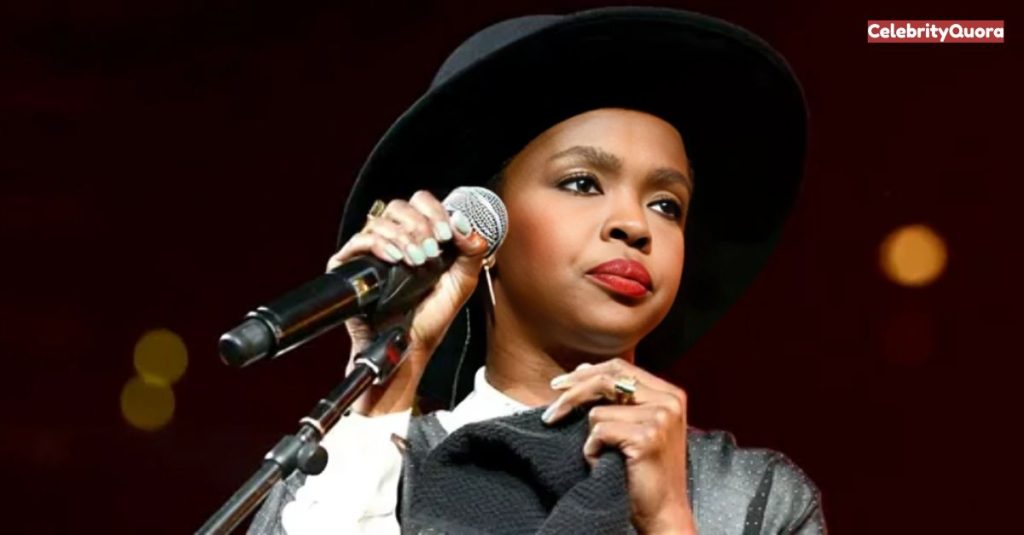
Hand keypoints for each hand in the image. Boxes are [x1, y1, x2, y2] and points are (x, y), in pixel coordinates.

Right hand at [327, 190, 489, 414]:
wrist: (409, 348)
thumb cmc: (431, 318)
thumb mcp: (462, 283)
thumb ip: (472, 253)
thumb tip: (467, 227)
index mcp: (419, 237)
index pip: (421, 203)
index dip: (435, 211)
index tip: (447, 233)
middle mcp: (394, 240)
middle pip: (399, 207)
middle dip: (420, 225)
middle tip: (432, 249)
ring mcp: (371, 252)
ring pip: (380, 221)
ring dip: (404, 237)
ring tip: (417, 260)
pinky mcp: (350, 266)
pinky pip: (358, 241)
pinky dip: (379, 244)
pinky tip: (396, 257)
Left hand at [542, 359, 696, 534]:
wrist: (663, 512)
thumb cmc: (645, 472)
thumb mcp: (640, 425)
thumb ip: (620, 398)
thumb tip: (582, 370)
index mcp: (669, 393)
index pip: (620, 366)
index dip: (586, 372)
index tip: (560, 384)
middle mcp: (669, 400)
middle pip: (607, 378)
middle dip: (572, 392)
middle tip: (551, 411)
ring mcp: (660, 417)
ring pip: (598, 411)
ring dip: (589, 438)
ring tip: (601, 456)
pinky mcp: (647, 437)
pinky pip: (599, 432)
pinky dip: (592, 451)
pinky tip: (602, 464)